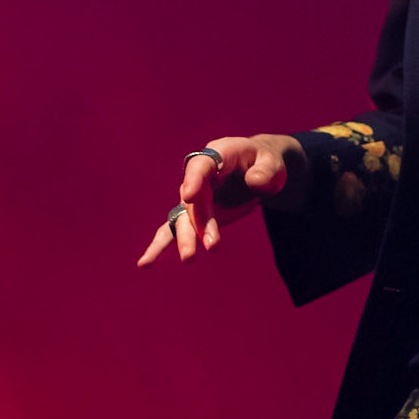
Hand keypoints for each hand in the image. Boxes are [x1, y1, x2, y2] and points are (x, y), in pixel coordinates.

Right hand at [137, 134, 307, 265]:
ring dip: (186, 239)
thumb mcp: (272, 162)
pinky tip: (146, 264)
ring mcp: (195, 197)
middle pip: (193, 200)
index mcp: (217, 155)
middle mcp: (199, 176)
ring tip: (189, 259)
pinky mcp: (196, 215)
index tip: (189, 196)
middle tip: (212, 245)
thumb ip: (266, 171)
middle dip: (200, 223)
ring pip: (184, 218)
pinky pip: (177, 230)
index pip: (201, 166)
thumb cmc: (265, 162)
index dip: (194, 180)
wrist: (258, 169)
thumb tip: (255, 183)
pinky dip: (161, 246)